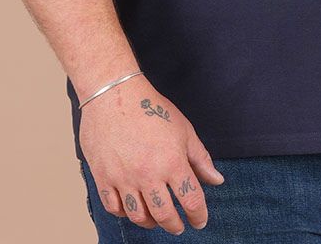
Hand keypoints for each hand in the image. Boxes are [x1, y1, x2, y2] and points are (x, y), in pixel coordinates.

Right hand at [78, 75, 225, 234]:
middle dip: (175, 225)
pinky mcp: (103, 177)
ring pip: (139, 216)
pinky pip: (114, 208)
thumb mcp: (184, 129)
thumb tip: (216, 180)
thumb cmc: (150, 107)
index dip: (199, 215)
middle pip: (165, 215)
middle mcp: (148, 174)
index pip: (191, 200)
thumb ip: (200, 159)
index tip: (200, 220)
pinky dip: (125, 214)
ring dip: (151, 223)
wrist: (113, 93)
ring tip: (157, 219)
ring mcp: (123, 178)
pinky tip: (133, 208)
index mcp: (172, 162)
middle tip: (179, 226)